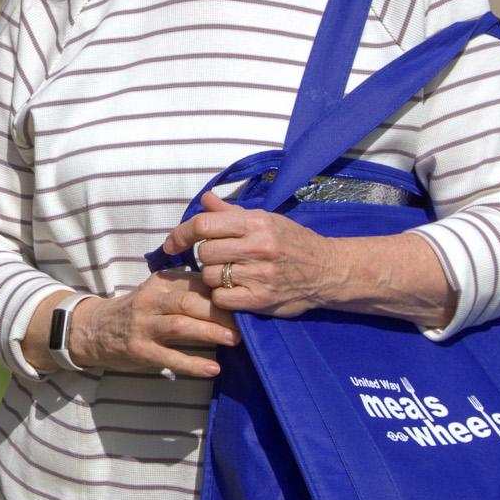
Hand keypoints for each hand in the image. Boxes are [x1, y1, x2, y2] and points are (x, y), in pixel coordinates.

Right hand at [20, 275, 237, 378]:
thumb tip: (230, 294)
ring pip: (180, 325)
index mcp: (160, 283)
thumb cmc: (137, 311)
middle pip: (189, 302)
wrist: (94, 329)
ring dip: (209, 332)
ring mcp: (143, 325)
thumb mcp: (158, 291)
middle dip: (219, 312)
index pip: (195, 282)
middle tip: (244, 323)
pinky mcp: (138, 350)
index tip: (244, 300)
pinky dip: (193, 364)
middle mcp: (150, 301)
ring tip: (234, 340)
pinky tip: (213, 369)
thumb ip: (187, 290)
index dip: (220, 290)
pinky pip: (169, 357)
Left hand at [165, 190, 345, 318]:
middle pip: (205, 253)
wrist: (328, 271)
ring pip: (211, 276)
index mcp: (256, 222)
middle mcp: (258, 247)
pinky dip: (222, 296)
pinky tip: (235, 290)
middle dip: (207, 257)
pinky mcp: (261, 300)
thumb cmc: (293, 242)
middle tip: (222, 259)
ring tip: (232, 274)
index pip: (204, 225)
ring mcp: (260, 275)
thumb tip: (206, 199)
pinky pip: (221, 298)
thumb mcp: (266, 220)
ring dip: (214, 277)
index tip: (171, 244)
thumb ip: (231, 213)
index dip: (180, 234)